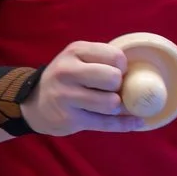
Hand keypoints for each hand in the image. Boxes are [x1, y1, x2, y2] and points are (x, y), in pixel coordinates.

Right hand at [27, 41, 147, 135]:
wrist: (35, 103)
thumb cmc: (68, 78)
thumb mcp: (80, 59)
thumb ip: (104, 60)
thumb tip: (141, 72)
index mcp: (75, 51)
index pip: (115, 56)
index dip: (123, 66)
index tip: (117, 72)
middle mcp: (67, 71)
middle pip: (113, 78)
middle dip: (119, 85)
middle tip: (111, 89)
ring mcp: (66, 96)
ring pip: (111, 103)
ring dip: (115, 105)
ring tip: (107, 103)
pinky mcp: (69, 119)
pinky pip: (107, 123)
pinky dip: (125, 124)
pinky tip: (136, 121)